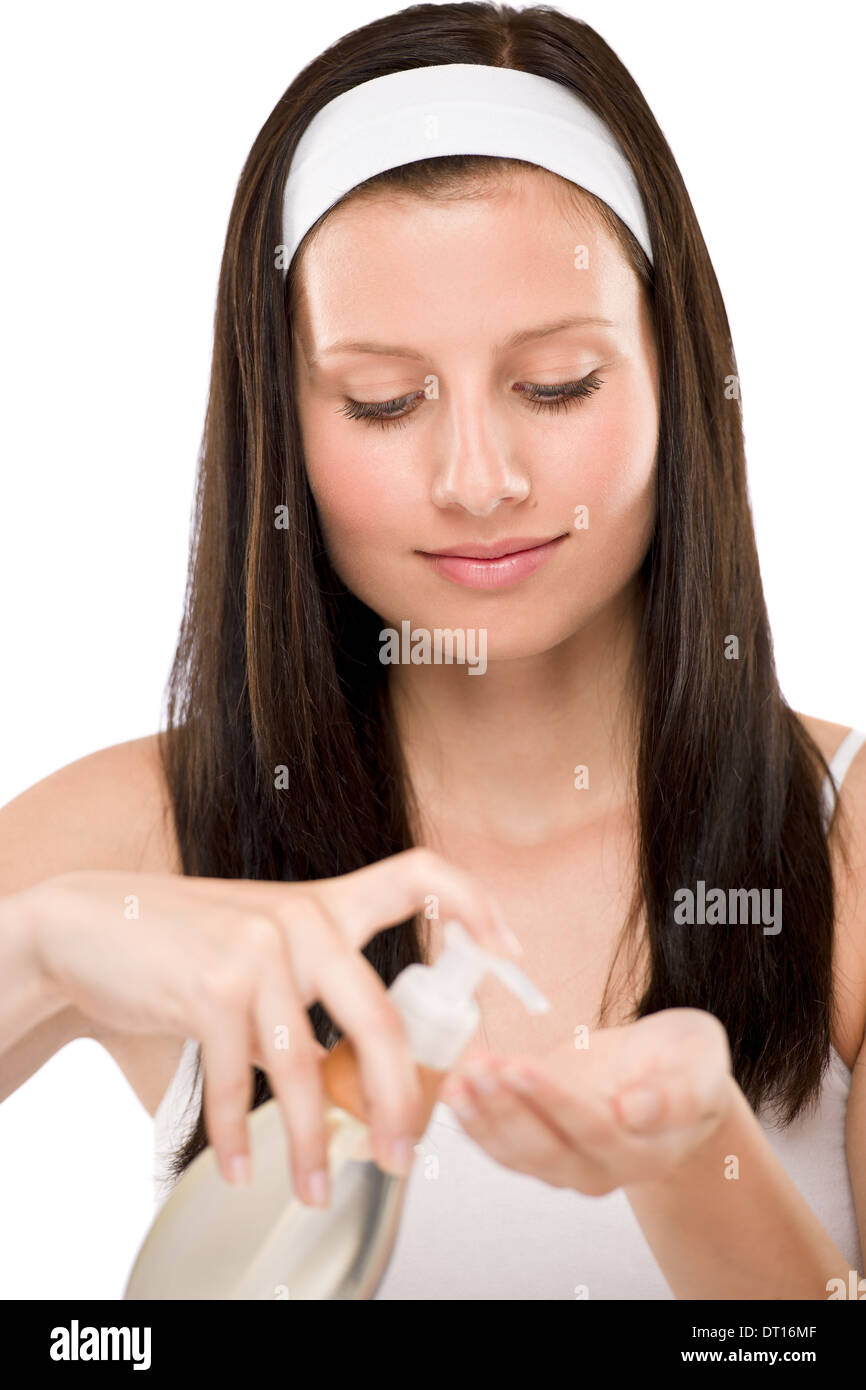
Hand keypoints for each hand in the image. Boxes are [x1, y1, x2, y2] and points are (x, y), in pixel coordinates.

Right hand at [11, 849, 516, 1198]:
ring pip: (304, 1069)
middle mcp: (302, 920)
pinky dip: (239, 1137)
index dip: (474, 907)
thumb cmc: (191, 940)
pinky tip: (242, 1168)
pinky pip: (237, 1083)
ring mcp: (256, 952)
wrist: (93, 924)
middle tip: (404, 1153)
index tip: (512, 950)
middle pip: (379, 1019)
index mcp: (327, 905)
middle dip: (399, 1098)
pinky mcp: (209, 987)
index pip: (419, 874)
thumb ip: (316, 985)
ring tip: (318, 1190)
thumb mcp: (266, 941)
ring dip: (309, 1144)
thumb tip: (370, 1071)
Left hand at [439, 1007, 733, 1193]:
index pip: (595, 1130)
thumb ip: (678, 1091)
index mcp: (647, 1152)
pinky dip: (474, 1119)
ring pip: (516, 1152)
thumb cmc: (686, 1063)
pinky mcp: (539, 1148)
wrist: (668, 1072)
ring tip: (459, 1077)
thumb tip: (637, 1111)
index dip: (555, 1100)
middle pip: (547, 1150)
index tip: (522, 1066)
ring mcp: (567, 1165)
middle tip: (480, 1069)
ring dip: (482, 1116)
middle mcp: (603, 1170)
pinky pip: (500, 1144)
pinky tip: (455, 1088)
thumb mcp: (701, 1062)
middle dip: (507, 1108)